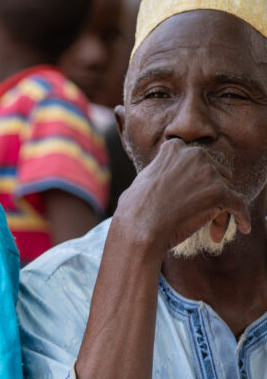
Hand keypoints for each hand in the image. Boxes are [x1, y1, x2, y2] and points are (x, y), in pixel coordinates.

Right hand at [115, 138, 251, 256]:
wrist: (140, 227)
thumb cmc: (134, 210)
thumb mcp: (142, 179)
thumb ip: (160, 171)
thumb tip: (160, 175)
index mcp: (174, 148)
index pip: (196, 160)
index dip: (197, 177)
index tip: (196, 191)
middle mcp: (194, 155)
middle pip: (215, 173)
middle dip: (211, 192)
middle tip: (202, 214)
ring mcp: (208, 172)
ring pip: (225, 191)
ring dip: (221, 210)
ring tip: (214, 230)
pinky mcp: (219, 192)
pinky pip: (239, 204)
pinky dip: (243, 217)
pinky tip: (244, 227)